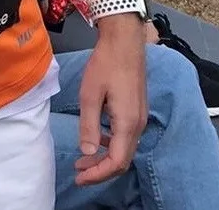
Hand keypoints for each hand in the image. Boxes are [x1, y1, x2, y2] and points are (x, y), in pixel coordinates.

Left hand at [74, 16, 146, 185]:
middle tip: (78, 171)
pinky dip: (111, 143)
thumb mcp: (90, 94)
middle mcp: (138, 125)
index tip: (80, 177)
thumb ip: (89, 125)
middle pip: (122, 160)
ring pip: (125, 149)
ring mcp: (140, 117)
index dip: (98, 174)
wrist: (124, 41)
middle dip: (100, 170)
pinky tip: (97, 137)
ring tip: (83, 158)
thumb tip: (87, 153)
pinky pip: (126, 136)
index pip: (116, 162)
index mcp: (127, 123)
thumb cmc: (106, 63)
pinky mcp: (137, 109)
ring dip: (105, 157)